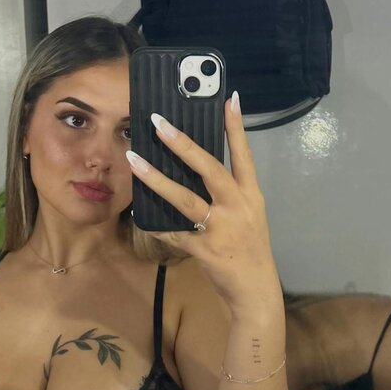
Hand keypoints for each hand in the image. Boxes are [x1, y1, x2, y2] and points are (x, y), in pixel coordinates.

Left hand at [126, 92, 282, 316]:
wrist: (256, 290)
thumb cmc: (249, 249)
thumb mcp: (248, 216)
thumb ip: (229, 194)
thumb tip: (198, 169)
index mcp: (250, 195)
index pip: (244, 155)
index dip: (236, 128)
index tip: (229, 99)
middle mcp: (238, 207)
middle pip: (210, 169)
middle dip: (183, 145)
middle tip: (159, 123)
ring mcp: (221, 228)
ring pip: (185, 198)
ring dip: (156, 179)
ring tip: (133, 161)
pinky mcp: (206, 249)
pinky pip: (174, 232)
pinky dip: (156, 225)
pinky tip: (140, 215)